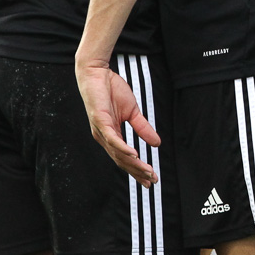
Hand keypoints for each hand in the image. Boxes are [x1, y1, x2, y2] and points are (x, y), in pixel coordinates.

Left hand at [75, 59, 160, 186]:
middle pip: (122, 161)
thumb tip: (157, 143)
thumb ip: (143, 128)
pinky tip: (134, 155)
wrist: (97, 73)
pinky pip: (112, 139)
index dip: (137, 170)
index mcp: (111, 136)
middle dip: (138, 172)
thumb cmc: (111, 90)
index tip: (151, 179)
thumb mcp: (132, 111)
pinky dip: (123, 148)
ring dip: (134, 164)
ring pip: (118, 153)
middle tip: (152, 181)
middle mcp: (104, 137)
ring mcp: (100, 130)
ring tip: (147, 171)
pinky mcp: (99, 121)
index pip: (125, 158)